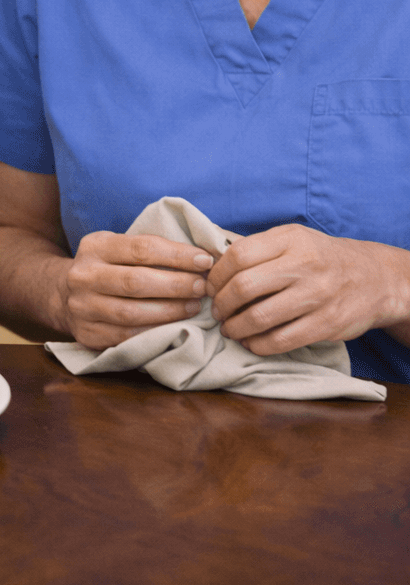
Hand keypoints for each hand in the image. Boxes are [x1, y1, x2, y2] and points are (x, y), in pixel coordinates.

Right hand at [60, 231, 214, 350]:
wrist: (63, 294)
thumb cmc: (107, 267)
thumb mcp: (118, 247)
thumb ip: (150, 249)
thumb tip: (200, 256)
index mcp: (94, 246)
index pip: (141, 248)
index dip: (177, 255)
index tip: (204, 260)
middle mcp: (83, 276)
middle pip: (135, 281)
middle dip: (176, 285)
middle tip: (202, 287)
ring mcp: (81, 307)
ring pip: (131, 313)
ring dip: (169, 311)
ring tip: (194, 306)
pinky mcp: (86, 333)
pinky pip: (125, 336)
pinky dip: (154, 331)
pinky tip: (174, 325)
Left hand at [206, 224, 409, 355]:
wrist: (374, 278)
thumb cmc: (321, 258)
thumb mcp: (293, 239)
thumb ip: (258, 248)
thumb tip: (212, 263)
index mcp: (291, 239)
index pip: (238, 255)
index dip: (216, 275)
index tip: (210, 286)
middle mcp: (304, 264)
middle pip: (244, 286)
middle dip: (221, 303)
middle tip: (217, 311)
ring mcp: (317, 295)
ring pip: (259, 317)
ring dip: (235, 328)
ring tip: (230, 328)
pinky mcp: (326, 324)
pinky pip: (281, 340)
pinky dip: (258, 345)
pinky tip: (251, 342)